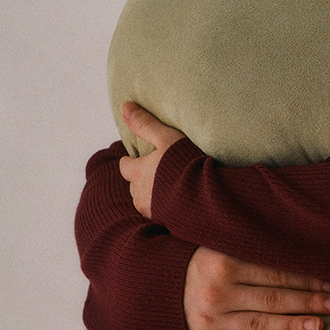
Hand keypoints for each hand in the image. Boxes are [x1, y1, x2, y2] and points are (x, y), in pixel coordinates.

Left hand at [118, 102, 185, 219]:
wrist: (204, 200)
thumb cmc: (185, 166)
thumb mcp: (167, 138)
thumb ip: (145, 124)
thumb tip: (124, 106)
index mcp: (137, 172)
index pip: (125, 166)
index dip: (131, 161)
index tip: (139, 158)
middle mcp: (139, 194)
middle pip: (134, 186)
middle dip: (142, 180)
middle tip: (158, 173)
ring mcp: (151, 211)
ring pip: (145, 201)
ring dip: (153, 195)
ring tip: (170, 190)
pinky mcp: (165, 223)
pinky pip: (160, 214)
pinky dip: (165, 208)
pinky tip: (179, 203)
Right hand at [183, 246, 329, 329]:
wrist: (155, 281)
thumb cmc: (200, 259)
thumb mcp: (221, 244)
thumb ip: (254, 248)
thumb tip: (302, 251)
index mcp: (224, 260)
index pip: (276, 272)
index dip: (308, 279)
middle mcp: (217, 289)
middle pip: (273, 298)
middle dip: (309, 302)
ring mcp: (209, 315)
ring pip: (259, 322)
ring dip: (292, 325)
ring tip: (319, 326)